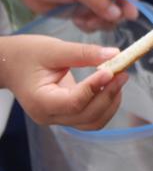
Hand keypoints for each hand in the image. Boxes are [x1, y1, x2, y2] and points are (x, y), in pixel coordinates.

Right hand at [1, 35, 128, 129]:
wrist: (11, 64)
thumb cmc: (27, 54)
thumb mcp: (53, 49)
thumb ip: (83, 53)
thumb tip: (114, 54)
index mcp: (40, 101)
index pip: (74, 102)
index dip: (95, 88)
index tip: (111, 71)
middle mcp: (50, 115)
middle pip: (87, 115)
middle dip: (109, 95)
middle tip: (123, 72)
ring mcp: (59, 118)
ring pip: (93, 121)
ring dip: (111, 102)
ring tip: (120, 78)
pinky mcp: (67, 114)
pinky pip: (92, 118)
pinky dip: (106, 105)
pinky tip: (111, 86)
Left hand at [9, 0, 138, 27]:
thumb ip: (98, 0)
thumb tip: (118, 14)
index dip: (130, 2)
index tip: (130, 16)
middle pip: (119, 6)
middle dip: (111, 16)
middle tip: (97, 19)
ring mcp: (91, 1)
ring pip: (107, 18)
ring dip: (98, 22)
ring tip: (83, 20)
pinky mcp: (80, 12)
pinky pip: (93, 23)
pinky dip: (87, 25)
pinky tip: (76, 21)